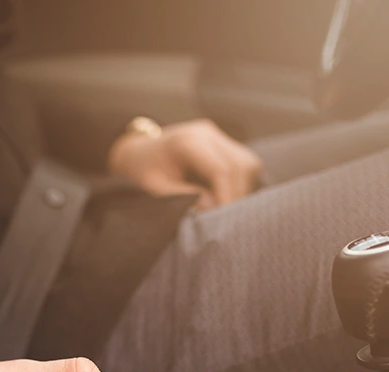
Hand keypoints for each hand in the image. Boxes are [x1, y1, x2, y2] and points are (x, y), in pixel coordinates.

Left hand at [108, 118, 262, 210]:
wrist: (140, 153)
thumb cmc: (144, 173)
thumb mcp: (157, 189)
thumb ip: (184, 198)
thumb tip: (214, 208)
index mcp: (187, 142)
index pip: (221, 170)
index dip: (228, 197)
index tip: (225, 221)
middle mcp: (206, 133)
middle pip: (240, 165)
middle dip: (238, 195)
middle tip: (229, 220)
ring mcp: (217, 135)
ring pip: (248, 163)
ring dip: (243, 190)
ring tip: (227, 210)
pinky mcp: (223, 142)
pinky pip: (244, 164)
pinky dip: (241, 184)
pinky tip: (228, 198)